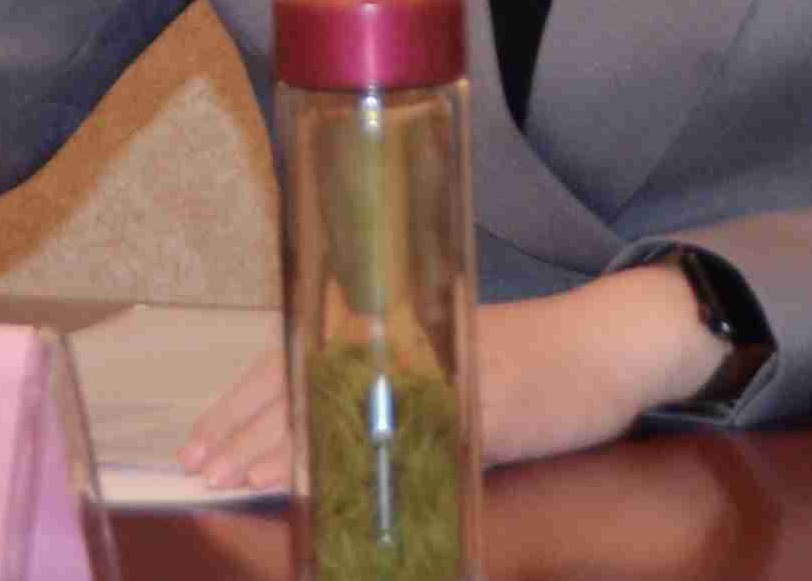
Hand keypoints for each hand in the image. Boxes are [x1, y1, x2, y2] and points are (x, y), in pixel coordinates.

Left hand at [179, 266, 726, 486]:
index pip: (295, 361)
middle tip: (200, 468)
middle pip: (306, 385)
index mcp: (393, 330)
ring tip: (237, 477)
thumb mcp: (446, 364)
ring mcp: (441, 373)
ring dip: (285, 447)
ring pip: (345, 408)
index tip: (201, 443)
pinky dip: (363, 459)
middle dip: (246, 432)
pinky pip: (407, 435)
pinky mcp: (480, 406)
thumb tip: (318, 434)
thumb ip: (390, 390)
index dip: (240, 403)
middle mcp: (408, 344)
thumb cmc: (533, 358)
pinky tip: (328, 480)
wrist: (611, 345)